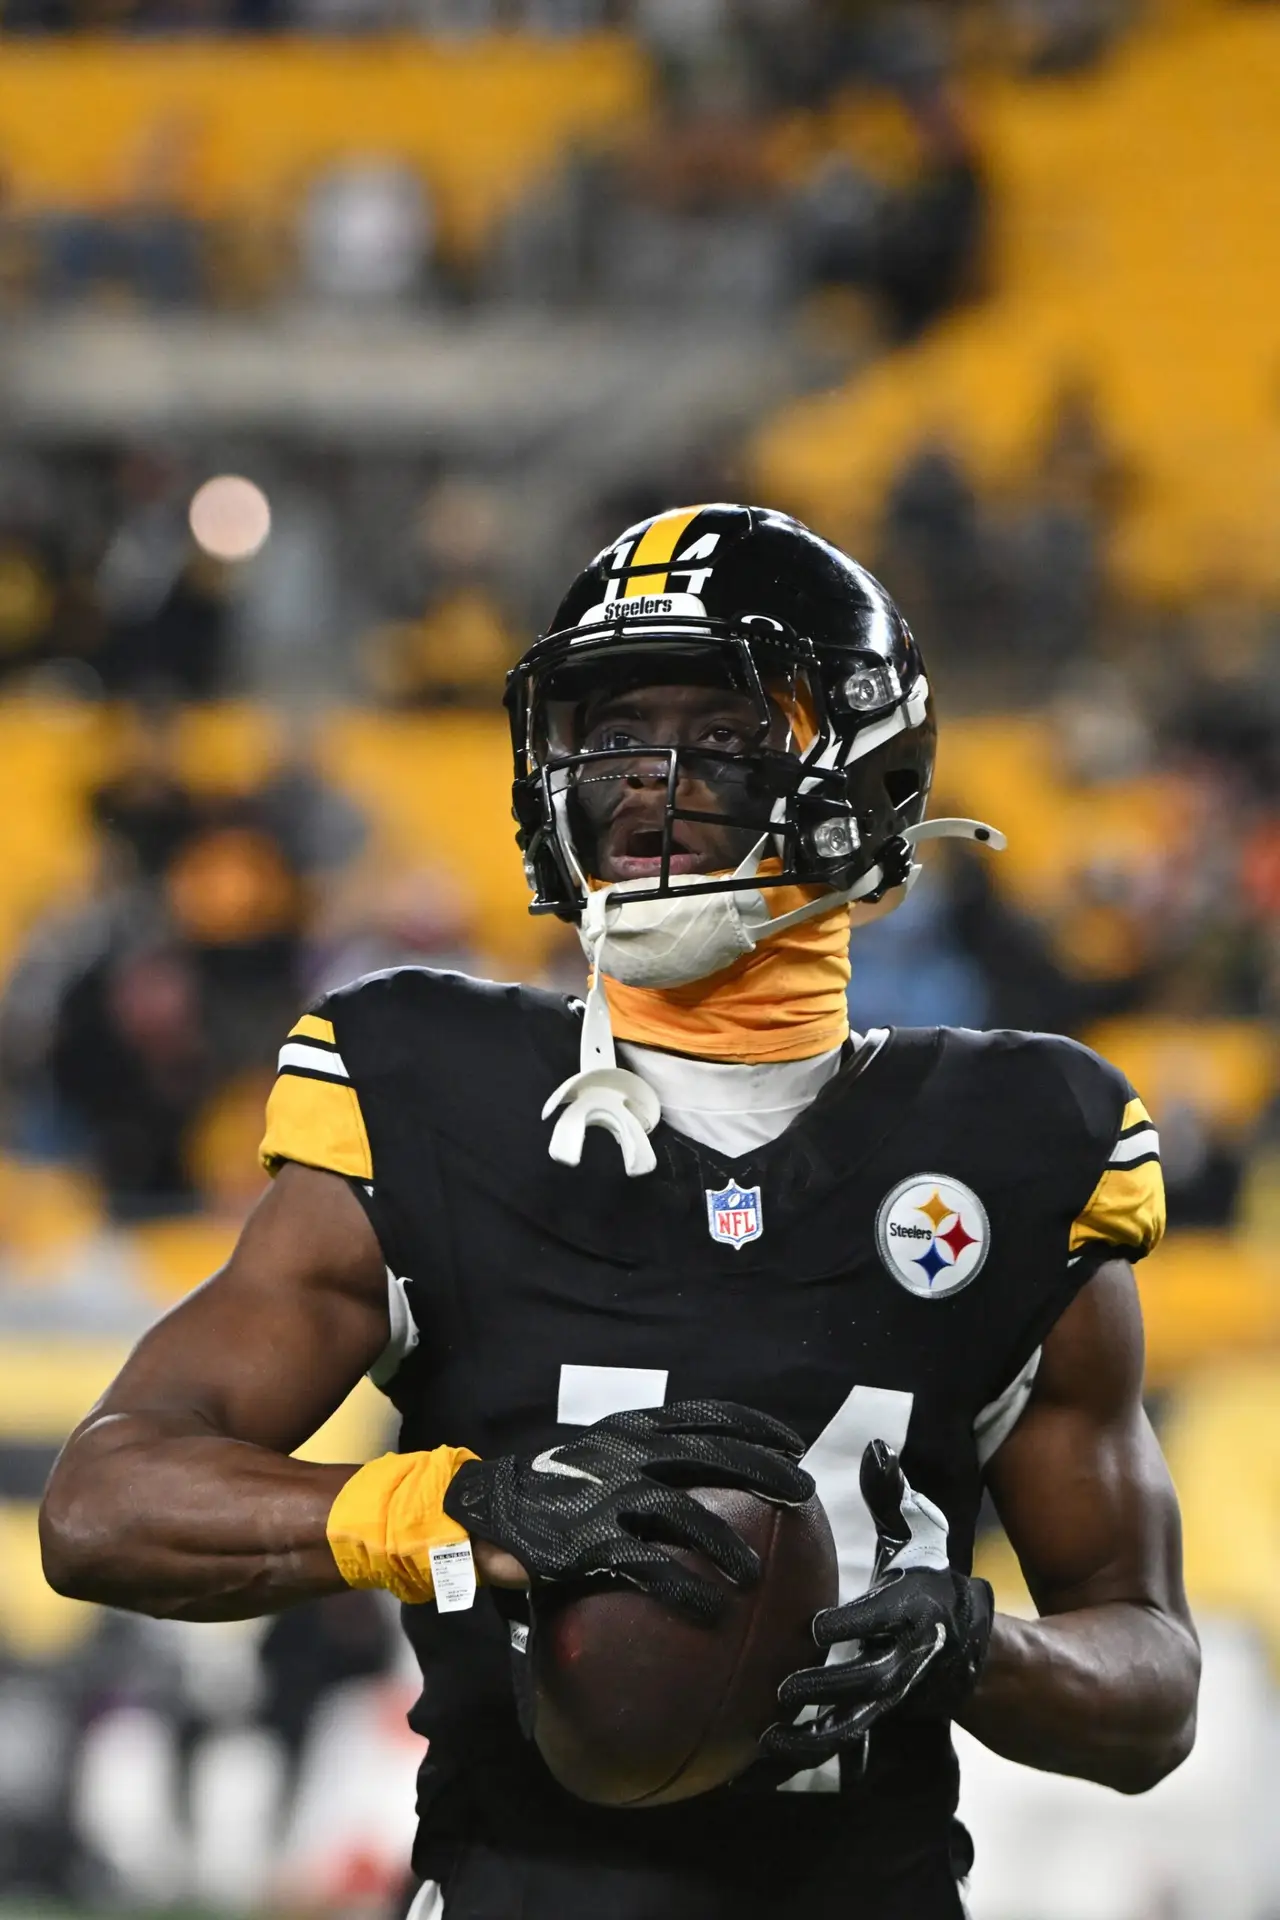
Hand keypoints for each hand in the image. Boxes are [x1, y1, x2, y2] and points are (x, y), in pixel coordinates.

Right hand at [443, 1399, 813, 1622]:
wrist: (489, 1510)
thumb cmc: (555, 1488)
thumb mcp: (601, 1456)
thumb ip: (645, 1460)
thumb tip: (704, 1479)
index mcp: (631, 1430)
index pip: (704, 1416)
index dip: (753, 1426)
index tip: (791, 1441)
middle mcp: (625, 1455)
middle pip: (710, 1457)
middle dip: (762, 1471)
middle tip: (801, 1493)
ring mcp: (608, 1496)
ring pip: (685, 1514)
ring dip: (727, 1544)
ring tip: (756, 1574)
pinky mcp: (589, 1542)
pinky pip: (649, 1567)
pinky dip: (685, 1587)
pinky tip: (711, 1610)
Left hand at [762, 1440, 991, 1765]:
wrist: (968, 1652)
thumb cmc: (929, 1583)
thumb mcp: (918, 1536)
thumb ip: (893, 1495)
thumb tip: (876, 1446)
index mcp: (911, 1612)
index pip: (882, 1619)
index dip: (854, 1624)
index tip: (818, 1626)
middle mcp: (902, 1661)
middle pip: (866, 1681)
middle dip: (827, 1687)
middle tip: (784, 1688)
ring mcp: (886, 1700)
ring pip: (848, 1727)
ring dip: (808, 1739)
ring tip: (764, 1743)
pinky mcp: (869, 1723)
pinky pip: (831, 1749)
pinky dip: (794, 1763)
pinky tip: (747, 1772)